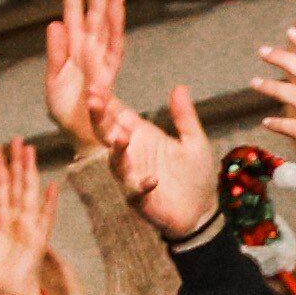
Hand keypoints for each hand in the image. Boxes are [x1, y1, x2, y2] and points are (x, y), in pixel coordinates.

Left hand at [0, 141, 59, 294]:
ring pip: (30, 194)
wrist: (5, 294)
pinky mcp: (39, 239)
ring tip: (31, 153)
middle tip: (17, 139)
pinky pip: (46, 218)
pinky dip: (50, 203)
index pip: (0, 188)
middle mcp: (17, 220)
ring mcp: (30, 227)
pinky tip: (53, 186)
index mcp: (2, 220)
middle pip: (17, 185)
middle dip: (17, 162)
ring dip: (31, 174)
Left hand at [44, 0, 125, 149]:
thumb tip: (55, 23)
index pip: (72, 12)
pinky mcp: (110, 74)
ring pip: (108, 24)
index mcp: (72, 49)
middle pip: (95, 12)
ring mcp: (101, 60)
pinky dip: (115, 26)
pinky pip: (114, 46)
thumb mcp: (53, 82)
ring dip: (111, 2)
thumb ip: (54, 54)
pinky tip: (114, 8)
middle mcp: (89, 50)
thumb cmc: (67, 113)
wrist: (80, 137)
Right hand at [103, 89, 218, 240]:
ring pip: (117, 163)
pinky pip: (136, 194)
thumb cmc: (195, 175)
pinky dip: (141, 188)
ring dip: (117, 152)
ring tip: (121, 139)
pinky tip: (152, 182)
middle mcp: (133, 154)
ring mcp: (134, 177)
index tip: (95, 82)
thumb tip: (180, 87)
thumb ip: (184, 116)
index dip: (106, 100)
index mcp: (142, 136)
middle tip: (92, 100)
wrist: (202, 212)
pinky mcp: (141, 201)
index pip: (118, 114)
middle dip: (99, 118)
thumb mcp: (194, 140)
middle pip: (108, 133)